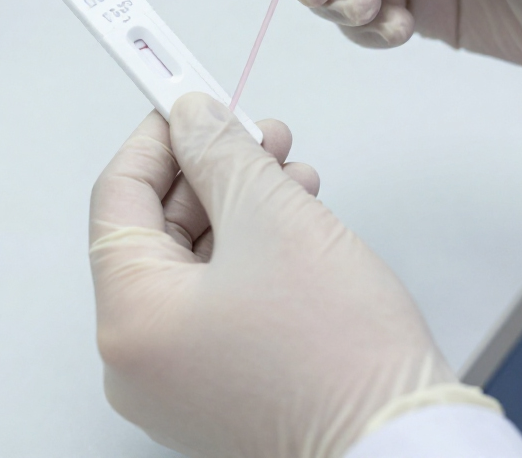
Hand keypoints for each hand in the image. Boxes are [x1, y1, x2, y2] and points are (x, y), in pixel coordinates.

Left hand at [89, 95, 494, 457]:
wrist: (403, 446)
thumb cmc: (342, 361)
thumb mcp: (274, 219)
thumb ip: (222, 154)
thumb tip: (193, 118)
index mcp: (131, 320)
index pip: (117, 198)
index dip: (156, 138)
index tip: (183, 97)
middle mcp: (141, 360)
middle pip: (156, 230)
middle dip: (211, 169)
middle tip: (255, 130)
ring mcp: (180, 381)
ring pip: (194, 263)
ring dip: (240, 205)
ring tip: (289, 171)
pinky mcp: (222, 387)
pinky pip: (218, 299)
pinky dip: (251, 253)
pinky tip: (294, 218)